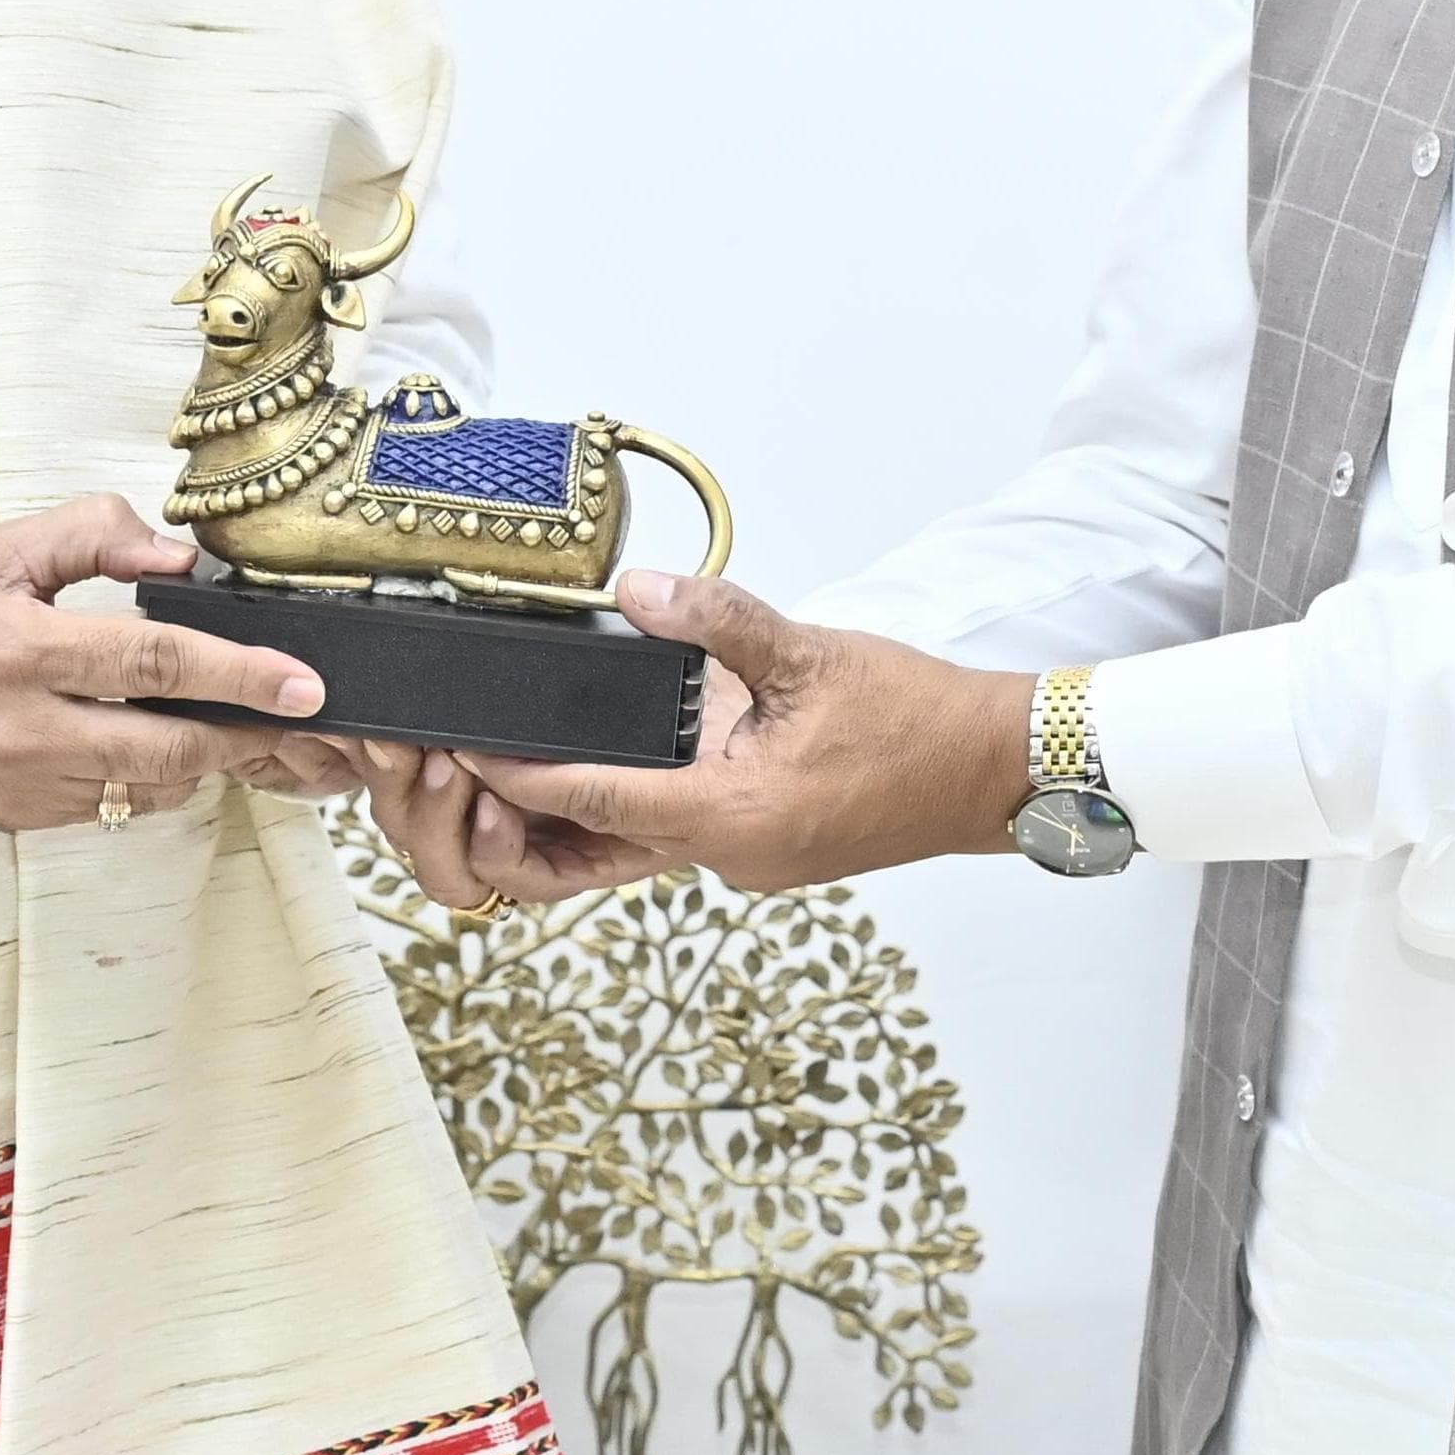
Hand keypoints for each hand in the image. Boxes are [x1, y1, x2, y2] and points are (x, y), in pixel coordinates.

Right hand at [0, 495, 337, 830]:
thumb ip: (91, 535)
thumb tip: (175, 555)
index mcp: (24, 651)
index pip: (157, 661)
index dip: (240, 673)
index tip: (302, 684)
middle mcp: (26, 728)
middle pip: (168, 746)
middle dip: (243, 736)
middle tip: (291, 718)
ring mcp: (20, 783)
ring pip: (144, 787)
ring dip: (198, 760)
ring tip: (228, 725)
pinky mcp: (12, 816)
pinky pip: (105, 808)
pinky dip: (145, 780)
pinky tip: (156, 745)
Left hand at [451, 572, 1033, 897]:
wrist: (992, 770)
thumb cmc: (917, 717)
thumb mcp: (810, 651)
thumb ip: (717, 619)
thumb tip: (636, 593)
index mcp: (733, 814)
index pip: (595, 802)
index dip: (520, 778)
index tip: (462, 751)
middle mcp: (731, 854)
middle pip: (595, 854)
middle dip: (521, 825)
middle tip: (464, 774)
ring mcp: (748, 862)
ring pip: (630, 853)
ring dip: (569, 825)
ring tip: (510, 772)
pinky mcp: (765, 851)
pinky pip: (672, 840)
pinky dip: (622, 814)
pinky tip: (600, 769)